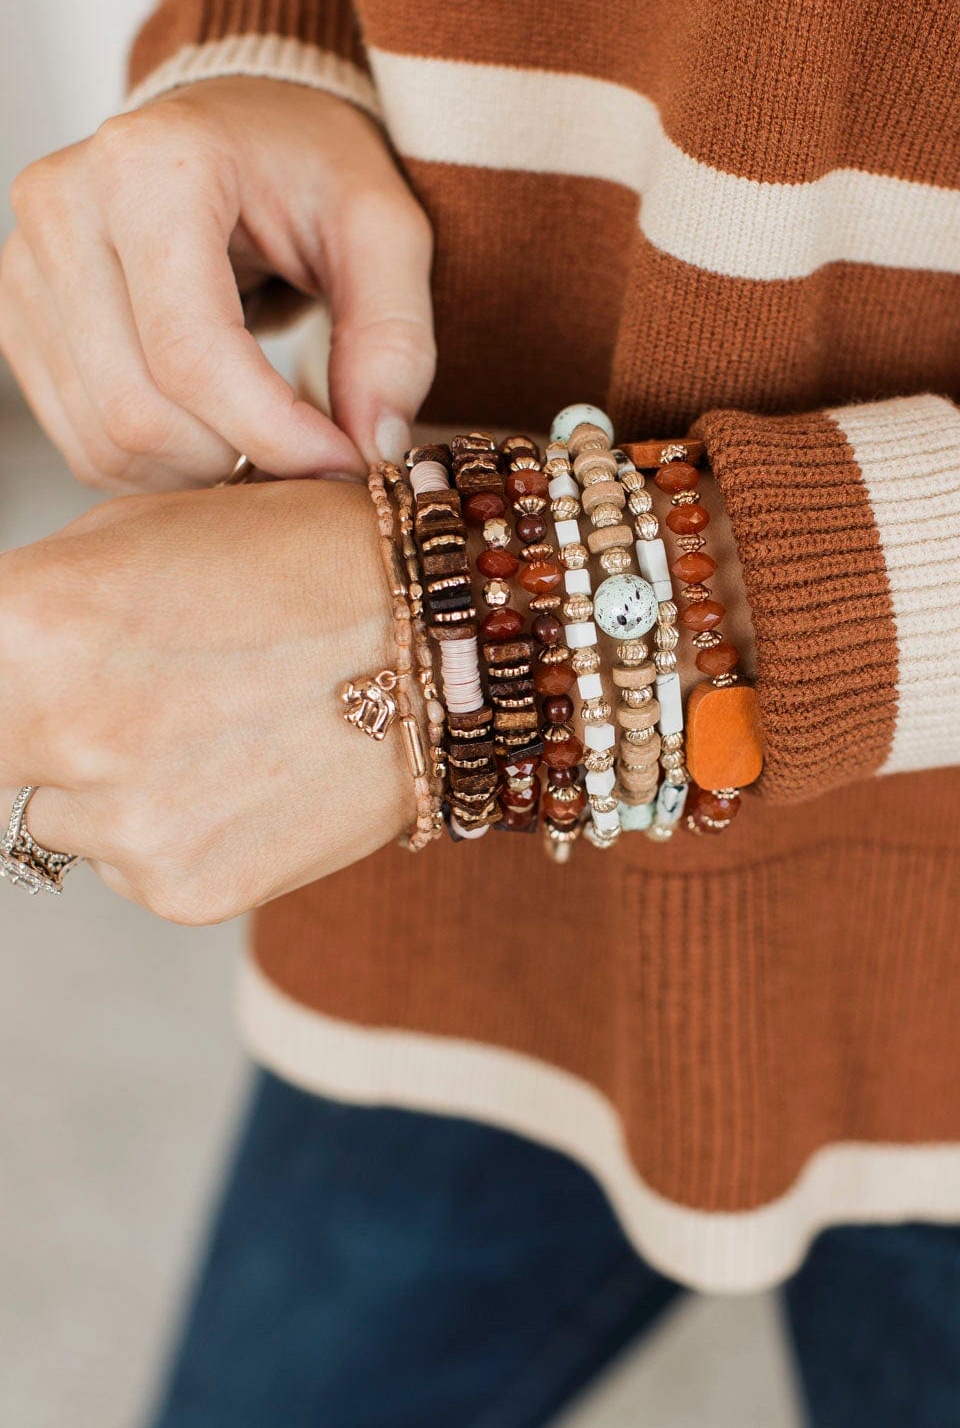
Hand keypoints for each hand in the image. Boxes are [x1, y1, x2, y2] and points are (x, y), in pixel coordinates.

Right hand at [0, 78, 435, 490]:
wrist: (238, 130)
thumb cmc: (309, 166)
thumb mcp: (384, 229)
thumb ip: (393, 336)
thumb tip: (374, 445)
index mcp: (151, 169)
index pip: (192, 351)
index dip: (274, 432)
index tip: (344, 462)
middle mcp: (64, 208)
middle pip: (138, 410)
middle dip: (239, 456)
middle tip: (311, 451)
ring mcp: (24, 265)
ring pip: (104, 440)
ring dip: (200, 470)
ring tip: (267, 435)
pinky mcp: (19, 316)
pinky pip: (82, 440)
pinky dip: (159, 463)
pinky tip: (216, 428)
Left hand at [0, 481, 413, 923]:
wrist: (446, 641)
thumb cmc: (292, 560)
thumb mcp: (135, 535)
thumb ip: (32, 605)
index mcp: (28, 626)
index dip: (6, 675)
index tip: (34, 679)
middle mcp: (66, 740)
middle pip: (0, 752)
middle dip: (43, 723)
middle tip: (136, 685)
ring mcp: (128, 830)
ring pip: (61, 816)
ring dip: (108, 780)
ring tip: (215, 721)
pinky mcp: (186, 893)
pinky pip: (134, 863)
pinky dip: (175, 826)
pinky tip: (247, 771)